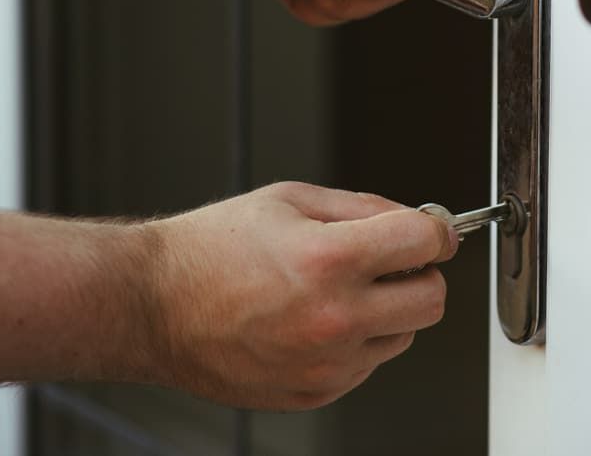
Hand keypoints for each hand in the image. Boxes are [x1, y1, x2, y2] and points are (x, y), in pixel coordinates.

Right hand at [141, 182, 456, 410]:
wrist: (155, 304)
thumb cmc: (212, 248)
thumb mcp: (291, 199)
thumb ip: (363, 207)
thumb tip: (415, 219)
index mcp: (328, 259)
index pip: (425, 242)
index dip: (435, 229)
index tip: (432, 230)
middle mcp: (334, 318)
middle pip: (433, 300)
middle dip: (422, 272)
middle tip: (394, 259)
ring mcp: (326, 364)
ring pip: (405, 335)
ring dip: (389, 309)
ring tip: (340, 288)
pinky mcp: (315, 392)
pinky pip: (368, 364)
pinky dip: (358, 340)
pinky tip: (317, 318)